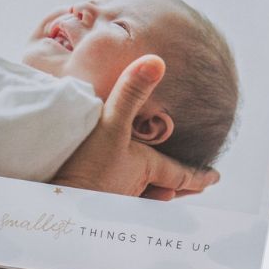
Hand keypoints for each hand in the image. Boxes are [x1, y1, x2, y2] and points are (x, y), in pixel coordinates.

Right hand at [52, 55, 218, 199]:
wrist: (53, 201)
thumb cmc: (87, 165)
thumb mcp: (110, 123)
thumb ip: (131, 92)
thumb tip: (157, 61)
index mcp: (145, 169)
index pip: (180, 174)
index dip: (198, 176)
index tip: (215, 177)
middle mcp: (133, 189)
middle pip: (163, 189)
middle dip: (178, 188)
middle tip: (193, 189)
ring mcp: (112, 201)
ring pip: (141, 200)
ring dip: (153, 197)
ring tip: (164, 197)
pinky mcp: (91, 207)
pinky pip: (115, 205)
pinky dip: (124, 202)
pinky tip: (116, 200)